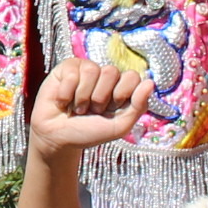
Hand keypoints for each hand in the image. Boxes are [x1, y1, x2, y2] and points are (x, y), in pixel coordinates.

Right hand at [29, 57, 154, 154]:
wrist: (57, 139)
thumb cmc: (88, 133)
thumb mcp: (118, 126)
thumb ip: (137, 106)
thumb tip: (150, 82)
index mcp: (121, 89)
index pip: (132, 76)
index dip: (123, 92)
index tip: (112, 108)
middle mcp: (105, 78)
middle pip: (112, 71)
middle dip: (100, 97)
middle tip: (92, 110)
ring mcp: (86, 71)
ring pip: (92, 70)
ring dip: (83, 97)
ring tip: (78, 108)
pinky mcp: (67, 69)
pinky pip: (72, 73)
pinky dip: (67, 94)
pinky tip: (63, 102)